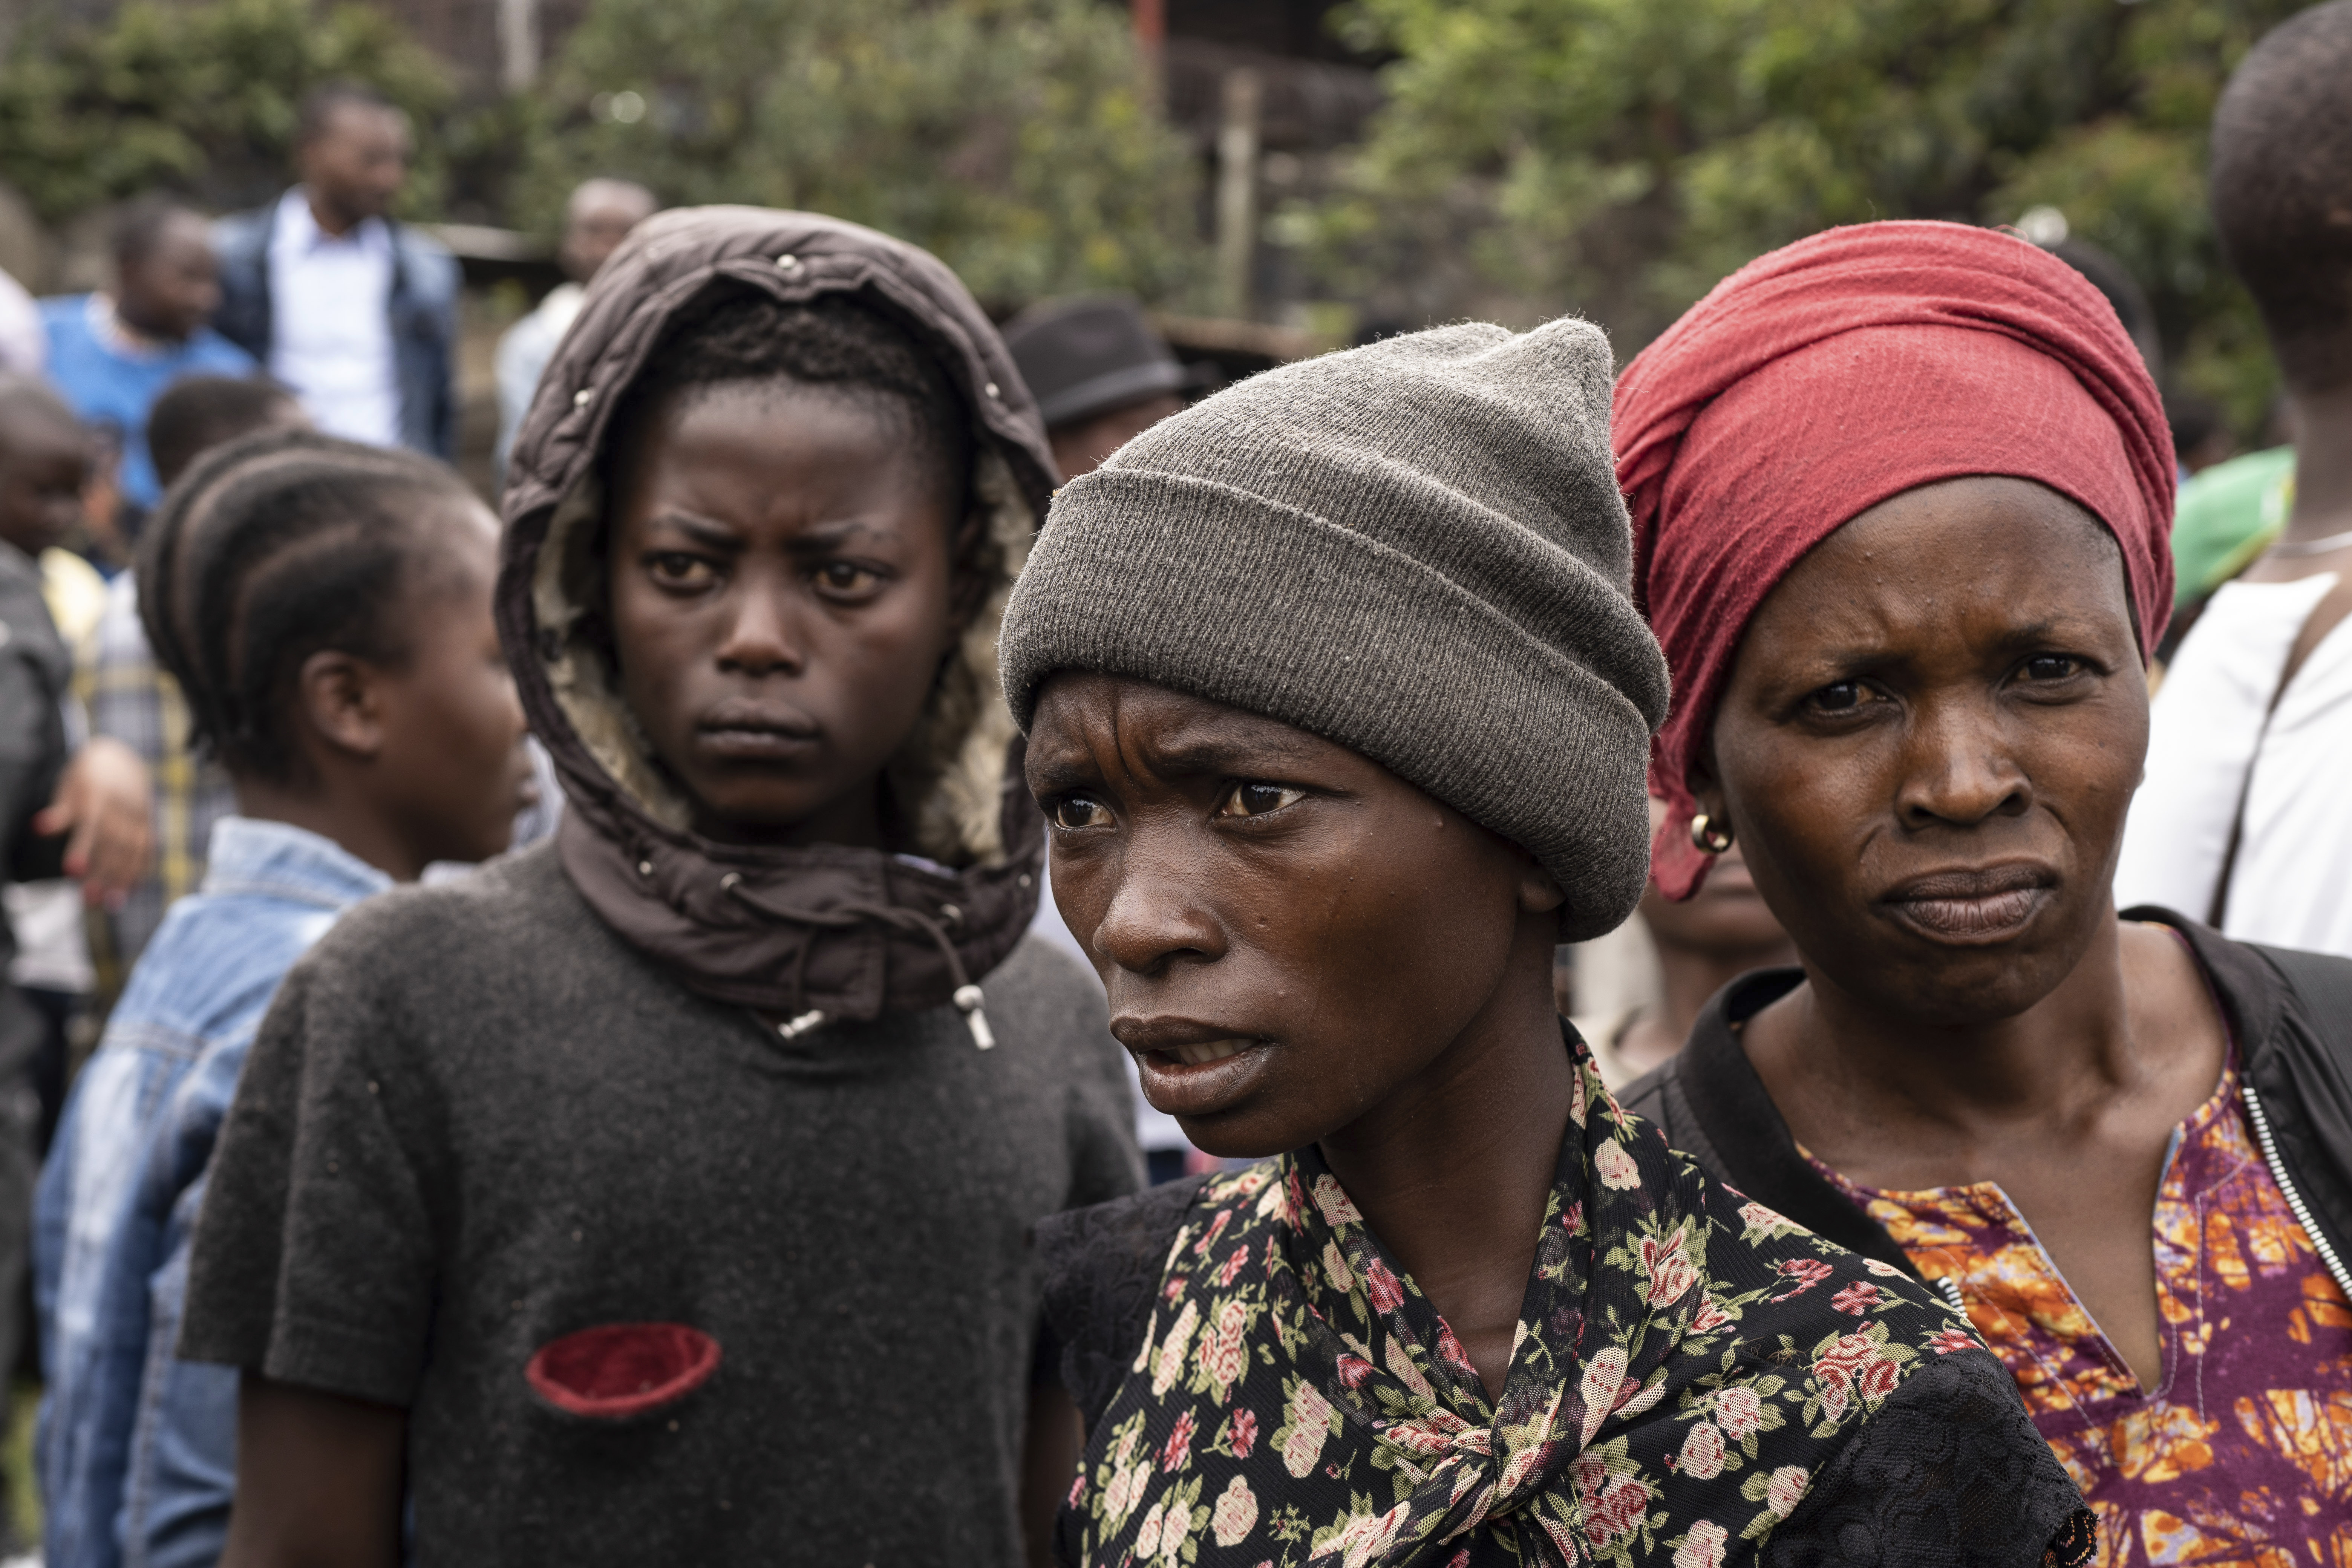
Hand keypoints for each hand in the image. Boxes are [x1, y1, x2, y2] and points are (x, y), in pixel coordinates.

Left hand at [35, 736, 153, 906]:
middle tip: (90, 900)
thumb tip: (39, 828)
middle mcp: (124, 806)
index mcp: (100, 795)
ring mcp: (140, 814)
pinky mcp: (149, 822)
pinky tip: (131, 888)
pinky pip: (148, 847)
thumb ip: (60, 811)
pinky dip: (141, 867)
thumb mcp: (70, 787)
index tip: (72, 872)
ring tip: (112, 903)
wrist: (121, 757)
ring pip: (133, 850)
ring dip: (123, 877)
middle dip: (103, 872)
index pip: (92, 826)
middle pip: (113, 844)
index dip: (82, 849)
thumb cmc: (86, 776)